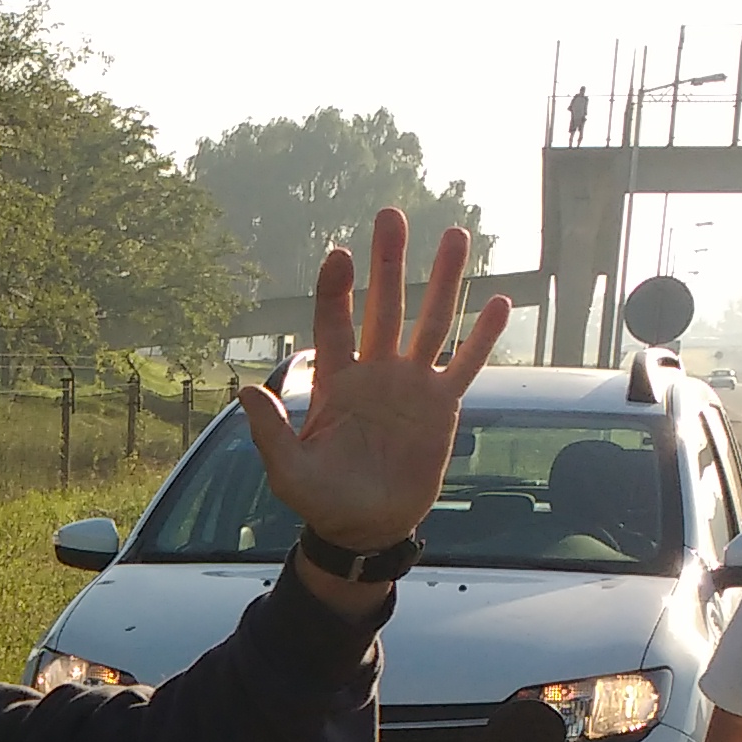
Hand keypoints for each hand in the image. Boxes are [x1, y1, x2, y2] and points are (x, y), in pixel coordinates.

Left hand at [239, 208, 509, 561]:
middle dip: (388, 262)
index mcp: (335, 379)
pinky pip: (465, 364)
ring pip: (430, 322)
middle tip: (391, 215)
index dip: (337, 289)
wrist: (365, 526)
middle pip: (385, 305)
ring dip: (443, 280)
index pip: (334, 322)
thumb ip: (270, 432)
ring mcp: (412, 384)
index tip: (339, 255)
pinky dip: (482, 336)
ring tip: (456, 234)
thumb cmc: (321, 499)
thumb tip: (244, 390)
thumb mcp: (288, 471)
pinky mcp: (443, 405)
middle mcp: (375, 370)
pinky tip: (497, 302)